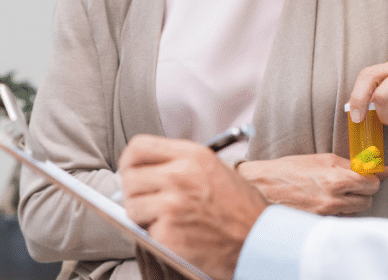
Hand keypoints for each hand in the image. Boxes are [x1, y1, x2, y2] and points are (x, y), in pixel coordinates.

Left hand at [118, 135, 266, 279]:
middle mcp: (179, 176)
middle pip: (129, 178)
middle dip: (134, 192)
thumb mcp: (215, 168)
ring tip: (166, 219)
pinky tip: (178, 234)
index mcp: (191, 155)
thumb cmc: (241, 207)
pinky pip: (144, 231)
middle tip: (149, 200)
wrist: (259, 240)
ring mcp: (172, 205)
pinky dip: (157, 236)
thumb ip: (181, 163)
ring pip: (131, 206)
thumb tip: (146, 169)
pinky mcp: (168, 234)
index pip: (138, 147)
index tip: (131, 170)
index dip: (130, 160)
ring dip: (143, 215)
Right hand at [237, 153, 387, 214]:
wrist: (265, 186)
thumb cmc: (292, 169)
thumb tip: (383, 169)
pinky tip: (327, 202)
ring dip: (352, 202)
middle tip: (351, 184)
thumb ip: (353, 164)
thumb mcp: (323, 159)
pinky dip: (340, 212)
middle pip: (367, 200)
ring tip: (336, 192)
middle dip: (363, 191)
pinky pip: (341, 219)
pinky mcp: (319, 223)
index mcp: (336, 179)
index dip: (371, 179)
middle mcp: (333, 199)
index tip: (366, 176)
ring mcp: (326, 214)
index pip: (371, 184)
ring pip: (356, 211)